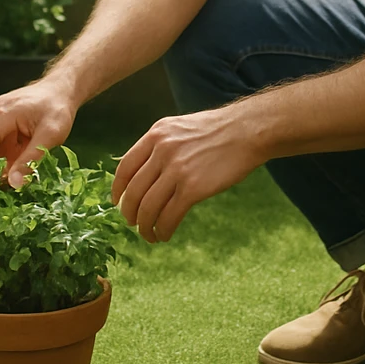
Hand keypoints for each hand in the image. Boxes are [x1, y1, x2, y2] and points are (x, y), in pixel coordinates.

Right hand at [0, 79, 76, 188]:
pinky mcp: (1, 122)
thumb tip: (13, 184)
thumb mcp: (50, 136)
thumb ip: (30, 159)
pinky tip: (24, 155)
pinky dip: (9, 154)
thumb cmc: (58, 108)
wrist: (63, 89)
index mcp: (0, 116)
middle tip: (13, 183)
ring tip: (23, 167)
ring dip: (4, 162)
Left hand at [110, 106, 265, 242]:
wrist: (247, 131)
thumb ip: (161, 146)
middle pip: (134, 191)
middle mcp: (162, 151)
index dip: (118, 189)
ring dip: (145, 227)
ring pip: (148, 207)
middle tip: (133, 224)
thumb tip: (144, 173)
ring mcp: (176, 169)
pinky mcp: (193, 188)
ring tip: (149, 235)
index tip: (117, 202)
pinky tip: (165, 234)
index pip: (125, 167)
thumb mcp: (180, 128)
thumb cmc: (217, 131)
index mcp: (156, 135)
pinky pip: (169, 215)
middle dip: (130, 214)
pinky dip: (163, 229)